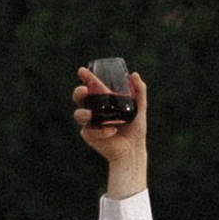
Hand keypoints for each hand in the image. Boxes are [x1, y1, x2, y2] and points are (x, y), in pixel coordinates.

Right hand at [72, 60, 148, 196]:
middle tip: (84, 91)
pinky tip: (112, 131)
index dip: (86, 77)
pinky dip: (102, 131)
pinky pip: (90, 130)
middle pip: (79, 98)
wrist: (133, 149)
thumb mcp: (140, 107)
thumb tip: (134, 75)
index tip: (82, 71)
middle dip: (78, 93)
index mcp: (104, 100)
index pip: (92, 86)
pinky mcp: (89, 135)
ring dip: (82, 113)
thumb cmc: (135, 128)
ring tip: (89, 115)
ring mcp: (90, 123)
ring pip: (78, 114)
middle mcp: (94, 110)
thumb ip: (139, 91)